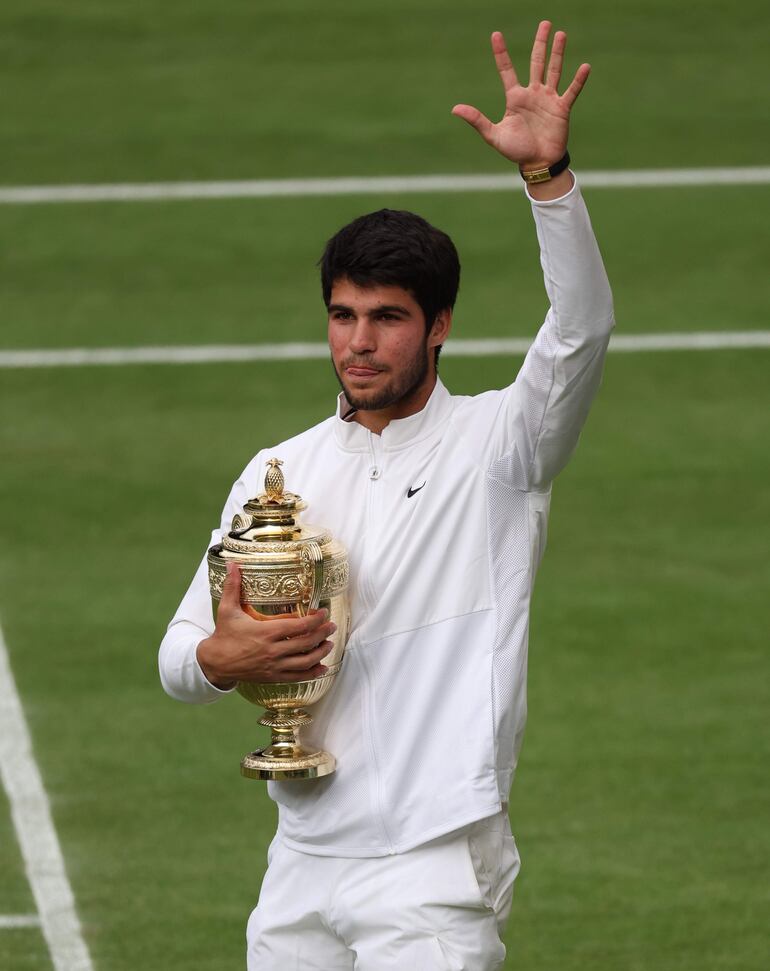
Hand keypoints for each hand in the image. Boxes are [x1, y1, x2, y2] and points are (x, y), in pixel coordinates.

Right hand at [197, 562, 336, 688]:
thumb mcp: (228, 609)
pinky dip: (312, 673)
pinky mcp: (273, 677)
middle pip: (306, 643)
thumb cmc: (224, 635)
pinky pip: (298, 677)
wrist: (215, 663)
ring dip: (321, 652)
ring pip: (305, 662)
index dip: (316, 620)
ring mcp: (274, 666)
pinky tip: (322, 668)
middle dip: (323, 634)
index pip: (299, 627)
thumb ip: (233, 586)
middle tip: (333, 626)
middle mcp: (273, 650)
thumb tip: (232, 564)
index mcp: (266, 632)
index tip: (324, 613)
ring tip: (330, 644)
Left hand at [452, 21, 589, 169]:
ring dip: (557, 53)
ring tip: (560, 34)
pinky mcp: (562, 108)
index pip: (506, 70)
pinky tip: (585, 67)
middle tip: (545, 23)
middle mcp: (532, 94)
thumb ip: (477, 120)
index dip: (501, 53)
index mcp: (515, 98)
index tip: (496, 34)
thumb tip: (455, 109)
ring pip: (553, 70)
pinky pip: (571, 91)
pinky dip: (578, 80)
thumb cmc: (515, 150)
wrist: (537, 164)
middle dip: (540, 43)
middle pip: (536, 62)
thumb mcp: (494, 135)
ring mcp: (548, 99)